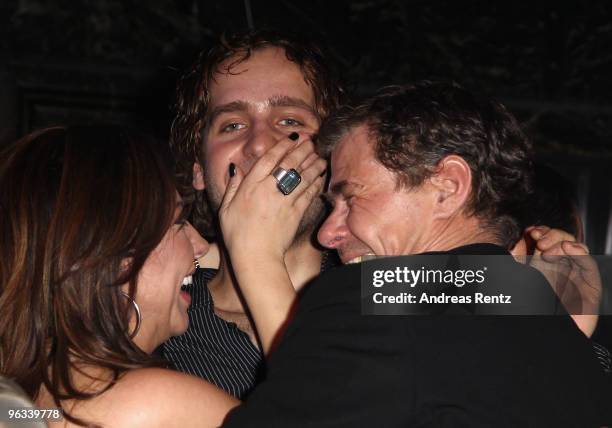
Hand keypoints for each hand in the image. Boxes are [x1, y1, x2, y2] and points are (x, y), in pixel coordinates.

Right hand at [219, 134, 326, 261]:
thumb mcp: (225, 209)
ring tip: (320, 155)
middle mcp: (268, 190)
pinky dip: (316, 182)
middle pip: (289, 164)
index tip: (291, 138)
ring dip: (313, 164)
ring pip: (302, 176)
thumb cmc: (237, 235)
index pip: (268, 159)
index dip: (281, 145)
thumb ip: (232, 187)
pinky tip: (321, 175)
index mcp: (250, 187)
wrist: (256, 257)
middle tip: (310, 141)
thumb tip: (235, 168)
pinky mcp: (296, 213)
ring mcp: (284, 201)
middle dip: (301, 150)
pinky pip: (309, 193)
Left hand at [525, 226, 600, 335]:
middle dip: (551, 235)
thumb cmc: (534, 312)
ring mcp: (577, 275)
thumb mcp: (524, 280)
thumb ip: (524, 262)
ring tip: (547, 249)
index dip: (541, 232)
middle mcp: (562, 268)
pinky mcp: (590, 285)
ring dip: (562, 242)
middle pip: (562, 240)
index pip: (548, 241)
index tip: (530, 232)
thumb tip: (521, 240)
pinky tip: (568, 247)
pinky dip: (579, 252)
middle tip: (539, 240)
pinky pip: (588, 264)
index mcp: (545, 265)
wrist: (549, 337)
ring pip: (576, 248)